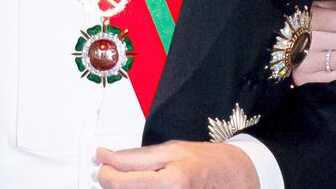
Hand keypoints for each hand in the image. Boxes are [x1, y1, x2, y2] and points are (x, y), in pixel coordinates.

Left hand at [96, 140, 259, 188]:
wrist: (232, 178)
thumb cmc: (207, 163)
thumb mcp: (171, 150)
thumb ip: (133, 157)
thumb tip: (103, 157)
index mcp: (169, 183)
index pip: (115, 182)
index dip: (105, 171)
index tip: (105, 163)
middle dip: (115, 181)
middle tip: (120, 170)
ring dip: (126, 188)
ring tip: (140, 179)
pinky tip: (147, 186)